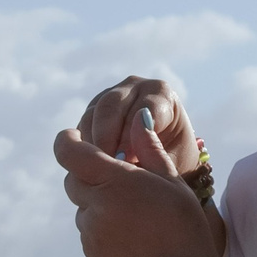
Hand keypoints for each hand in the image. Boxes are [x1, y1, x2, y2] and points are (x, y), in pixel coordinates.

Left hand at [57, 113, 222, 256]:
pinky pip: (91, 238)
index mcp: (113, 182)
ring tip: (136, 221)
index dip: (67, 141)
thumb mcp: (173, 183)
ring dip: (100, 208)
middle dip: (91, 177)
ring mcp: (90, 237)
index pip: (69, 153)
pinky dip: (105, 234)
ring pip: (84, 211)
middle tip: (121, 184)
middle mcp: (94, 207)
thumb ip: (150, 150)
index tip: (74, 136)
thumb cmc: (183, 228)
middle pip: (75, 181)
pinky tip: (134, 243)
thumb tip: (138, 120)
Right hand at [78, 77, 198, 166]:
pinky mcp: (93, 110)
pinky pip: (82, 125)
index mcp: (161, 92)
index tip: (127, 161)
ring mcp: (110, 96)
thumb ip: (151, 155)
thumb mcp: (171, 162)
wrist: (165, 162)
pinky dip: (83, 146)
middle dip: (106, 138)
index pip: (143, 107)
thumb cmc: (174, 161)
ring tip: (99, 169)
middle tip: (106, 166)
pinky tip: (92, 166)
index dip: (132, 136)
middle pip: (110, 105)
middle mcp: (134, 87)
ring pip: (91, 114)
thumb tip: (123, 156)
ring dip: (91, 144)